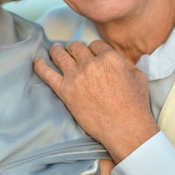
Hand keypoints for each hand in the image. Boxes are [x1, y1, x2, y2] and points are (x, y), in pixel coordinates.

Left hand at [33, 40, 158, 161]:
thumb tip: (114, 58)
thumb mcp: (138, 77)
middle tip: (72, 52)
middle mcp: (91, 64)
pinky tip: (36, 61)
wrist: (125, 129)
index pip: (95, 45)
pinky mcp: (65, 90)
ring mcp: (76, 76)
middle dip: (74, 48)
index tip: (91, 55)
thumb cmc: (135, 106)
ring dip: (56, 50)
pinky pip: (47, 73)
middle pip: (76, 47)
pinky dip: (40, 66)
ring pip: (60, 55)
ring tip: (55, 50)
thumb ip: (124, 62)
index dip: (93, 50)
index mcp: (110, 58)